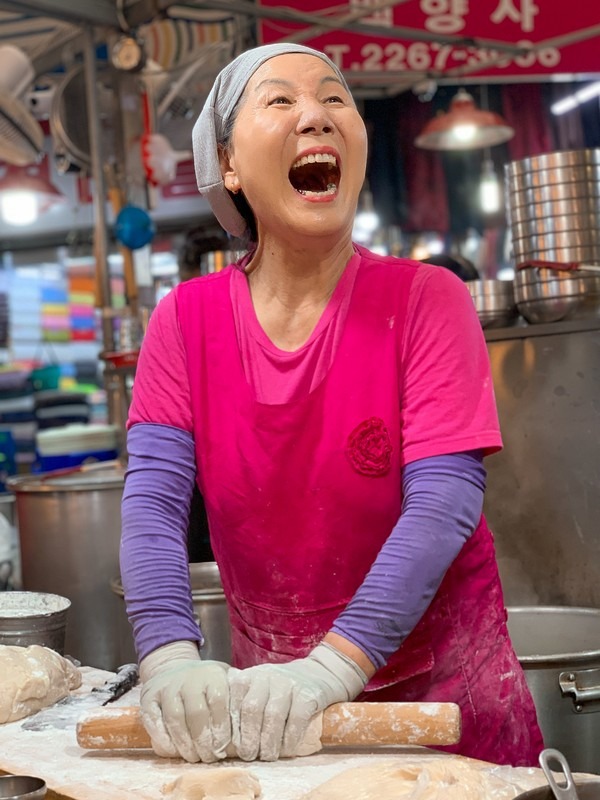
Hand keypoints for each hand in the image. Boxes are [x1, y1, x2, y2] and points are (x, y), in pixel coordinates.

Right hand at [139, 641, 230, 762]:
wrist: (173, 667)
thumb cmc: (205, 682)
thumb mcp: (225, 679)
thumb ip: (237, 695)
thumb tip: (253, 718)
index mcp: (211, 674)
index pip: (219, 701)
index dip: (222, 728)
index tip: (224, 747)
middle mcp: (188, 678)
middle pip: (196, 713)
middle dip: (204, 740)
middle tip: (210, 757)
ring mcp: (166, 687)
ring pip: (175, 719)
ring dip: (185, 743)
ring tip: (194, 757)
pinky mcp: (148, 697)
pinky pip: (153, 721)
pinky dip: (163, 738)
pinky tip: (173, 750)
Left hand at [228, 642, 367, 761]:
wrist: (319, 673)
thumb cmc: (281, 689)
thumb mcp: (258, 688)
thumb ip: (241, 704)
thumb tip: (222, 739)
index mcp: (250, 675)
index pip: (233, 700)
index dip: (229, 727)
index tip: (228, 747)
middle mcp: (267, 676)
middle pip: (251, 709)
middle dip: (248, 737)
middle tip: (248, 755)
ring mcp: (288, 683)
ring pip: (273, 715)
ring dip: (268, 742)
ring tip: (267, 756)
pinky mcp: (308, 694)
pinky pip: (296, 720)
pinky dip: (290, 739)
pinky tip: (287, 750)